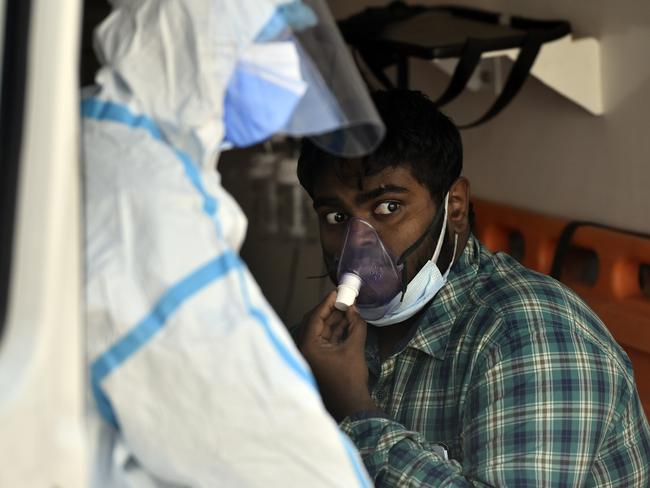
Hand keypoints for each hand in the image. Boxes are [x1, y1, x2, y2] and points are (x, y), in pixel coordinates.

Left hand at [299, 291, 378, 420]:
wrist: (352, 405)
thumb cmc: (350, 378)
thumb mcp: (354, 348)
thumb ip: (355, 325)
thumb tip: (354, 309)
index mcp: (308, 346)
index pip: (315, 317)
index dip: (327, 302)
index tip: (338, 291)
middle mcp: (305, 349)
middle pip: (315, 322)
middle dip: (330, 309)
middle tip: (343, 297)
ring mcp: (312, 355)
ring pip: (321, 330)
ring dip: (335, 319)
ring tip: (349, 306)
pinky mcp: (320, 360)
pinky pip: (326, 339)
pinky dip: (336, 330)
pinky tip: (348, 321)